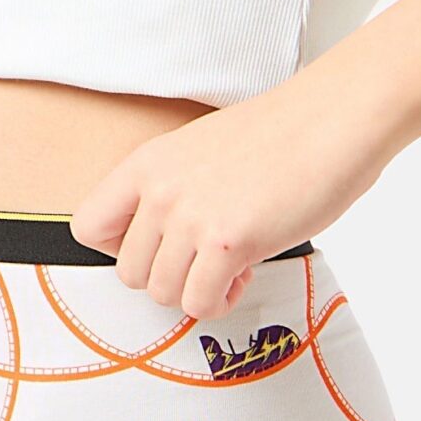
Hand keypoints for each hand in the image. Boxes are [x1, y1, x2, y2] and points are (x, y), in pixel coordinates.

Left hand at [65, 83, 388, 321]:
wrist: (334, 118)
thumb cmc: (282, 135)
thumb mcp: (201, 151)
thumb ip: (172, 192)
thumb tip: (161, 248)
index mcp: (147, 164)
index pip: (86, 227)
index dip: (121, 249)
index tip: (161, 247)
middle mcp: (160, 190)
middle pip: (128, 274)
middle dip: (169, 278)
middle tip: (206, 260)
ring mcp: (191, 216)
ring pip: (162, 294)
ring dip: (197, 292)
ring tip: (229, 266)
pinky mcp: (228, 240)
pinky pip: (200, 302)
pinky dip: (221, 300)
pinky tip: (246, 273)